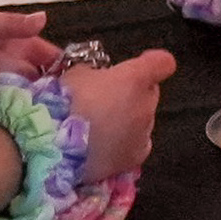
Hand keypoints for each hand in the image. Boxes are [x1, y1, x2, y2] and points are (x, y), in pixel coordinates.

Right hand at [62, 49, 175, 183]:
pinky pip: (138, 143)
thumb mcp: (75, 75)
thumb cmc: (66, 104)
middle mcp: (146, 105)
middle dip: (133, 93)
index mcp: (135, 78)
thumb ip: (93, 73)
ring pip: (144, 119)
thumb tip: (96, 78)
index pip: (162, 63)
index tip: (142, 64)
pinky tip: (107, 145)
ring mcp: (144, 133)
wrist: (58, 148)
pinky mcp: (136, 157)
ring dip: (129, 118)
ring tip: (102, 126)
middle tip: (109, 98)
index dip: (153, 62)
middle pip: (149, 93)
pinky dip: (126, 142)